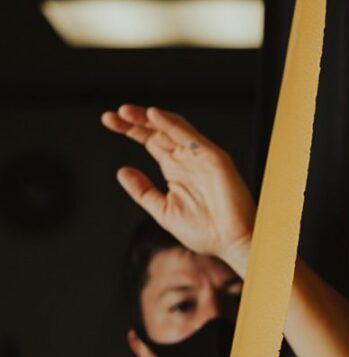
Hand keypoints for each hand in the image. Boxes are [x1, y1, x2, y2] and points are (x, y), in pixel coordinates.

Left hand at [102, 105, 255, 266]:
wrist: (231, 244)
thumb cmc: (205, 232)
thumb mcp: (163, 211)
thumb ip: (143, 191)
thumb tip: (122, 171)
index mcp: (176, 169)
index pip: (150, 140)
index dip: (129, 129)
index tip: (108, 121)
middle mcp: (187, 159)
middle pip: (157, 130)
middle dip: (134, 120)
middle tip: (112, 115)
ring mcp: (200, 156)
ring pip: (172, 127)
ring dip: (148, 118)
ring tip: (125, 112)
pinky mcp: (213, 158)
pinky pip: (190, 136)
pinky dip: (171, 124)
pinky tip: (153, 115)